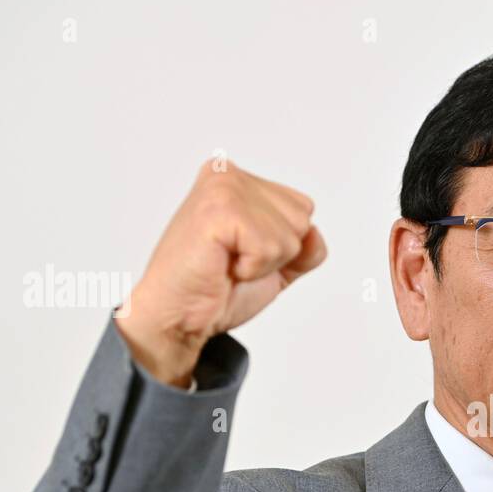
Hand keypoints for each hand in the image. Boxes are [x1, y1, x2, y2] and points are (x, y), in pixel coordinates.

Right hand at [116, 159, 326, 386]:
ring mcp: (223, 188)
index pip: (303, 208)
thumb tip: (314, 234)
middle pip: (302, 219)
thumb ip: (304, 247)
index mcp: (239, 180)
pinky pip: (270, 247)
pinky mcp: (219, 210)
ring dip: (263, 263)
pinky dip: (252, 269)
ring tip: (227, 264)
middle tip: (233, 262)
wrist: (179, 316)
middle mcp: (229, 175)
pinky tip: (222, 266)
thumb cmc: (216, 289)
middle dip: (276, 254)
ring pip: (290, 235)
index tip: (242, 254)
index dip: (282, 246)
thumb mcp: (276, 266)